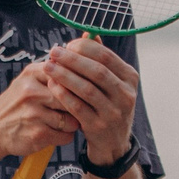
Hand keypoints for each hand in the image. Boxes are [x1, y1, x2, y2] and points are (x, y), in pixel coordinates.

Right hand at [0, 59, 80, 158]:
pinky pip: (66, 136)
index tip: (83, 91)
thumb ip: (50, 72)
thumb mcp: (27, 80)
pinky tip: (56, 133)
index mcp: (32, 73)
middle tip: (78, 110)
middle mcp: (32, 91)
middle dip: (78, 106)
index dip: (79, 84)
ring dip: (72, 124)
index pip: (67, 74)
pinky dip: (65, 136)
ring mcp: (34, 114)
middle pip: (71, 97)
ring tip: (63, 123)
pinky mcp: (37, 134)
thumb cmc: (16, 104)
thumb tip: (82, 65)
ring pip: (71, 119)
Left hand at [40, 38, 140, 166]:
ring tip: (48, 66)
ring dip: (65, 76)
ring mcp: (114, 112)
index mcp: (130, 78)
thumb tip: (89, 35)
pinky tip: (52, 86)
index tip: (67, 44)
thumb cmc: (107, 106)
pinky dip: (64, 95)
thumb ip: (101, 60)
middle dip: (72, 60)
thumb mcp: (111, 84)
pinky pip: (78, 107)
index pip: (106, 56)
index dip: (85, 48)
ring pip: (87, 89)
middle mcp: (126, 95)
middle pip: (97, 71)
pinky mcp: (99, 127)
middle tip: (53, 52)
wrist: (112, 143)